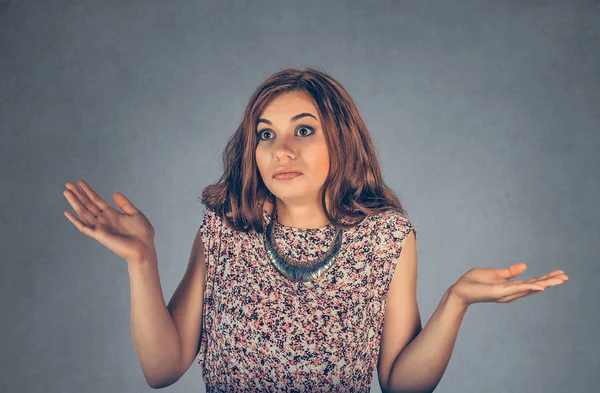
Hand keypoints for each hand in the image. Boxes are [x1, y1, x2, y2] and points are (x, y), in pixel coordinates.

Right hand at [63, 180, 156, 263]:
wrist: (144, 248)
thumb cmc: (142, 234)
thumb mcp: (135, 214)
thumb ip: (124, 204)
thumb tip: (114, 193)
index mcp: (112, 214)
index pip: (96, 200)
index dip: (88, 191)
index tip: (80, 181)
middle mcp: (104, 220)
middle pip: (87, 204)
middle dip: (78, 194)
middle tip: (68, 183)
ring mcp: (100, 227)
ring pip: (83, 212)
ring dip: (75, 202)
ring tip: (66, 192)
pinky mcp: (99, 235)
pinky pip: (84, 227)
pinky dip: (75, 220)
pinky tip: (67, 212)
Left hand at [449, 262, 568, 306]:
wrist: (460, 290)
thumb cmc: (474, 282)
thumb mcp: (495, 274)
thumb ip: (510, 271)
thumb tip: (525, 266)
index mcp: (510, 286)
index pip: (532, 282)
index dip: (546, 278)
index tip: (560, 274)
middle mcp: (511, 292)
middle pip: (535, 286)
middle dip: (550, 281)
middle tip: (566, 277)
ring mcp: (507, 293)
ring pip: (530, 288)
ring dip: (546, 284)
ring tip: (561, 280)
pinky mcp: (500, 292)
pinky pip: (518, 289)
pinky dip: (531, 288)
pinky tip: (543, 286)